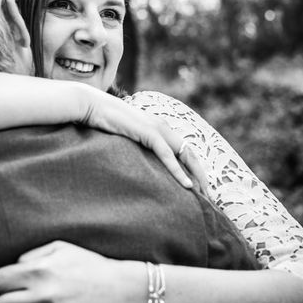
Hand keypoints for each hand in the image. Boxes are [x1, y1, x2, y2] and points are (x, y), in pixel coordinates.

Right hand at [78, 86, 208, 192]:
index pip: (183, 150)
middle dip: (200, 174)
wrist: (94, 107)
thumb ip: (137, 145)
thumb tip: (139, 162)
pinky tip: (187, 185)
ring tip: (203, 194)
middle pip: (190, 154)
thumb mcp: (126, 137)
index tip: (198, 186)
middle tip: (208, 195)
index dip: (193, 168)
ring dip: (195, 175)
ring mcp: (157, 129)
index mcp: (160, 128)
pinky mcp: (149, 132)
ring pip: (184, 155)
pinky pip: (167, 155)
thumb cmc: (106, 123)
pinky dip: (178, 171)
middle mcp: (163, 127)